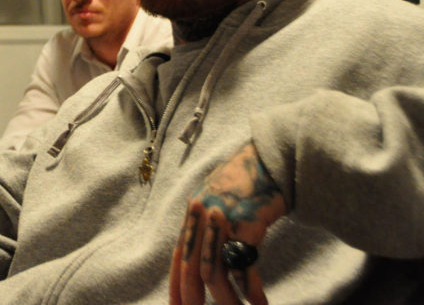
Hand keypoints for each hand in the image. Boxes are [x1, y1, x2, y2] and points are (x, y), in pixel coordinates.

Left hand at [169, 142, 286, 304]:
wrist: (270, 157)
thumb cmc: (248, 180)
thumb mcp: (219, 197)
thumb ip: (209, 222)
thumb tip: (207, 254)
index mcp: (194, 214)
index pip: (179, 258)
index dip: (176, 286)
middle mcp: (203, 218)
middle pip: (193, 269)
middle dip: (193, 298)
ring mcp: (223, 222)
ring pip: (216, 272)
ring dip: (227, 300)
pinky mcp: (246, 224)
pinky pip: (244, 265)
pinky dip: (252, 289)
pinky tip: (259, 303)